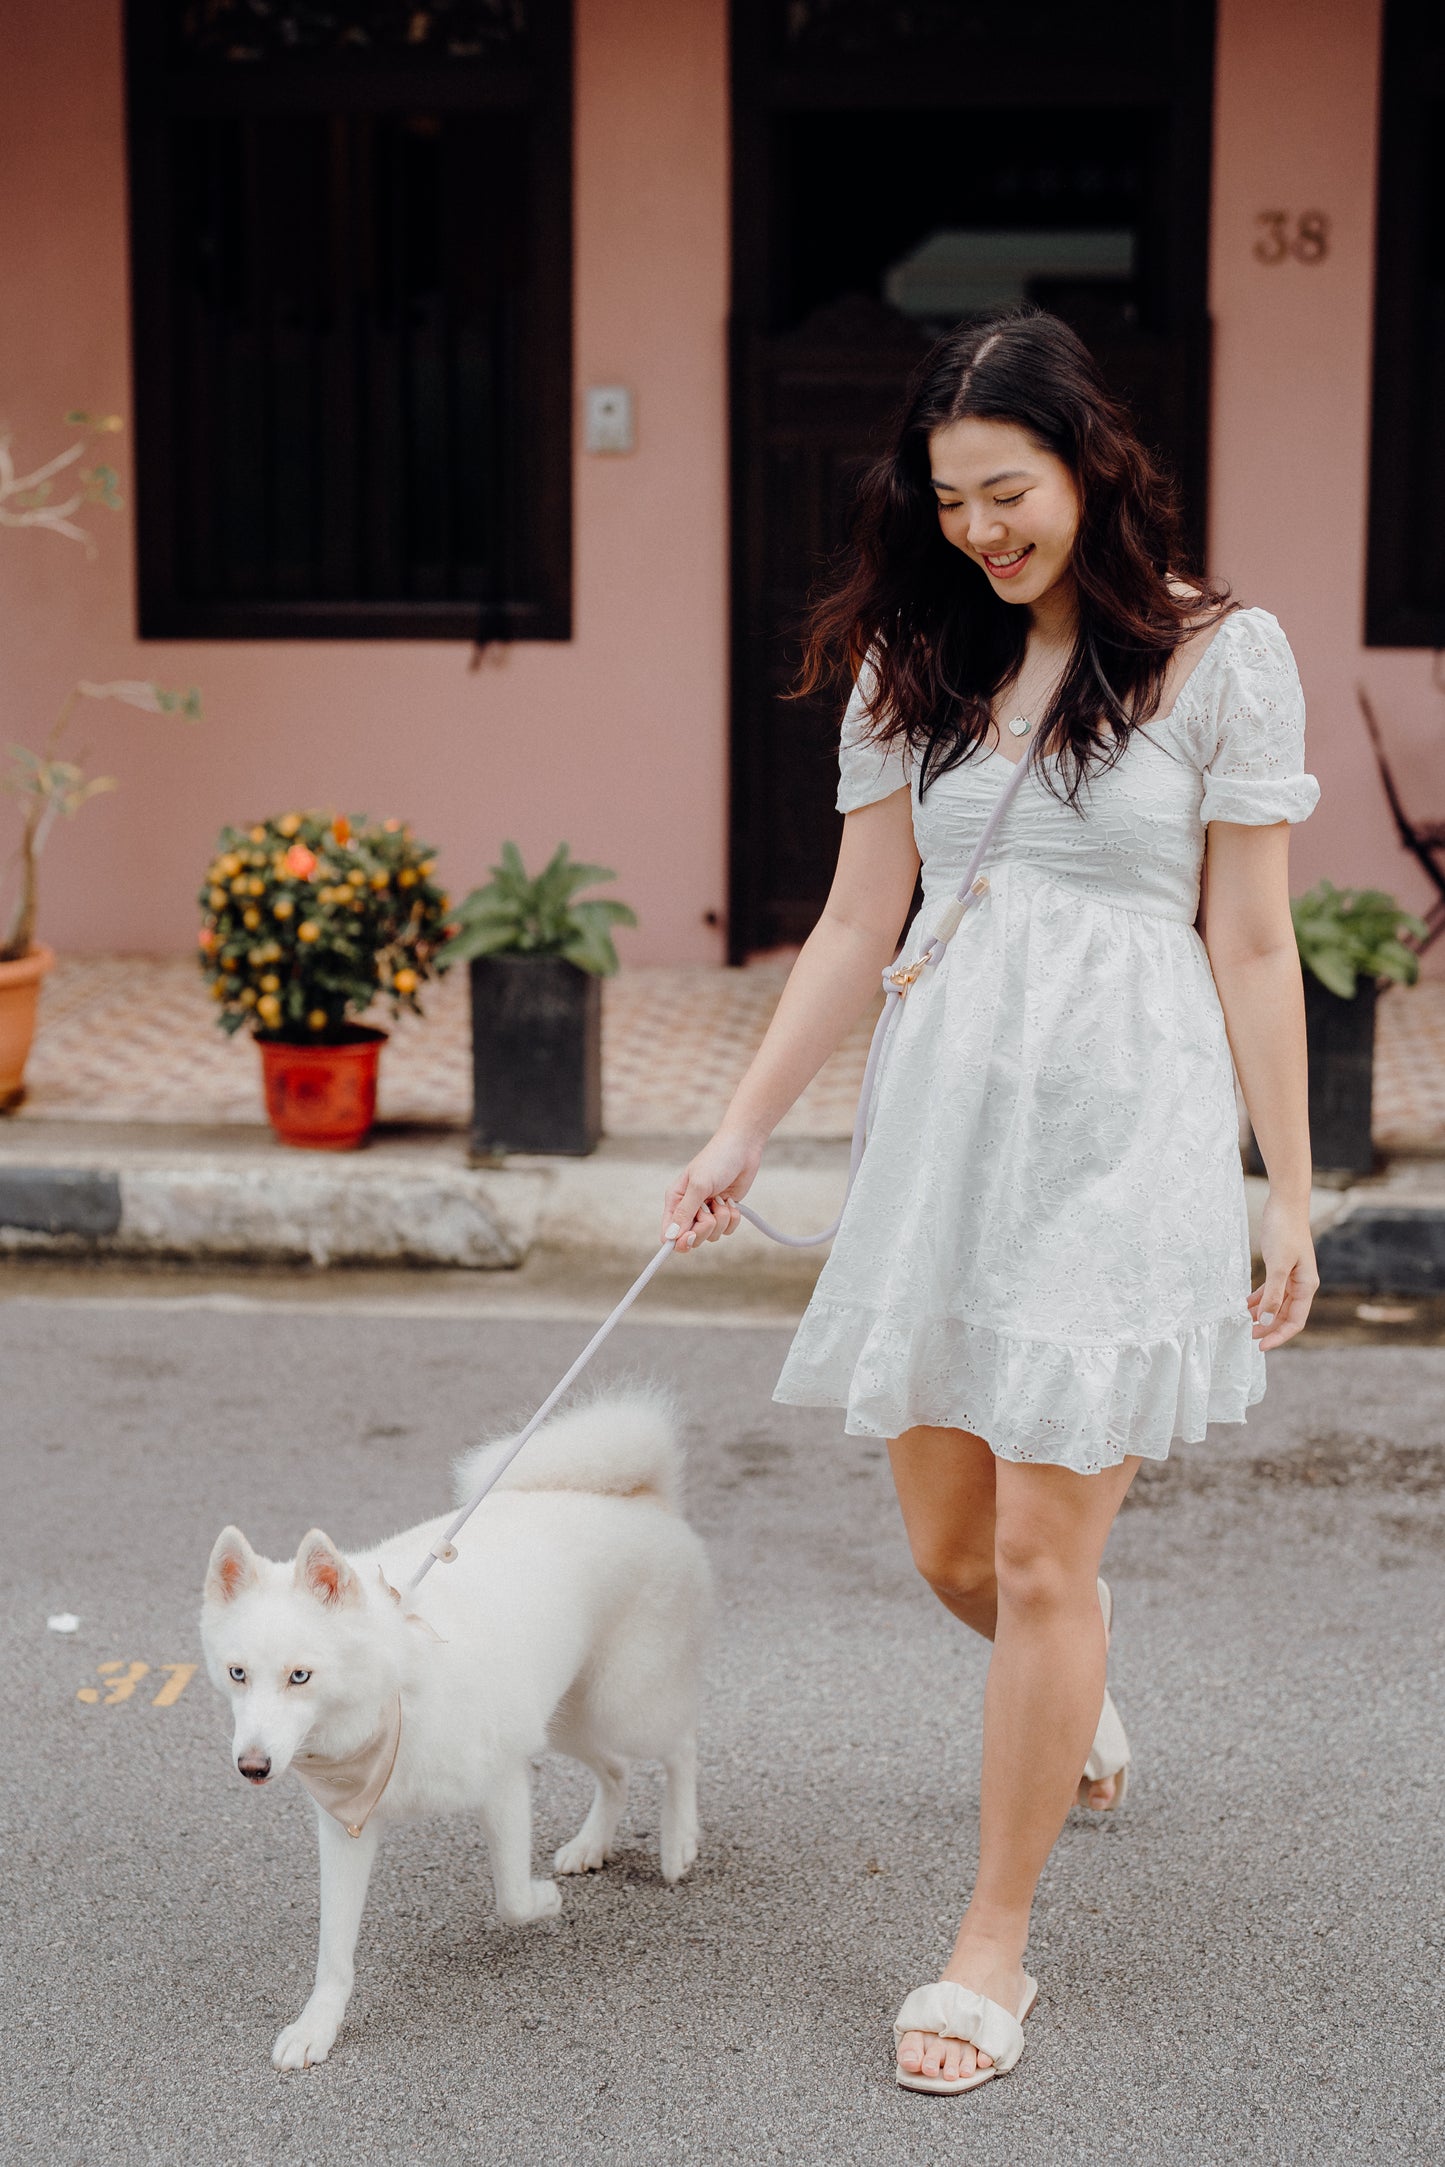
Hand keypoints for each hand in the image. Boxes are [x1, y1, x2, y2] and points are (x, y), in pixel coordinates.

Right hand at [662, 1129, 763, 1252]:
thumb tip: (670, 1237)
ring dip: (721, 1219)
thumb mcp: (699, 1185)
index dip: (679, 1241)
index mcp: (675, 1201)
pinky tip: (731, 1201)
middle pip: (692, 1239)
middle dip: (705, 1228)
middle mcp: (689, 1209)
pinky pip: (727, 1230)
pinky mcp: (724, 1212)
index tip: (691, 1236)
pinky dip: (733, 1218)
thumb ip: (685, 1212)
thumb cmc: (717, 1160)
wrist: (743, 1148)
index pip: (669, 1233)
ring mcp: (708, 1212)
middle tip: (711, 1211)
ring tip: (722, 1199)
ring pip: (712, 1235)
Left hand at [1248, 1194, 1318, 1348]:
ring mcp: (1291, 1277)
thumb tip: (1267, 1321)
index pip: (1295, 1321)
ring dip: (1262, 1315)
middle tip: (1246, 1335)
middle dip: (1267, 1328)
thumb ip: (1273, 1294)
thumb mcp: (1277, 1265)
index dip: (1278, 1336)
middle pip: (1285, 1316)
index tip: (1259, 1346)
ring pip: (1276, 1305)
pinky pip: (1270, 1292)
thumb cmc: (1284, 1231)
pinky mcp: (1281, 1268)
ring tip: (1243, 1323)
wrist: (1285, 1204)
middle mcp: (1301, 1285)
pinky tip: (1245, 1305)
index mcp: (1306, 1287)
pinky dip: (1259, 1300)